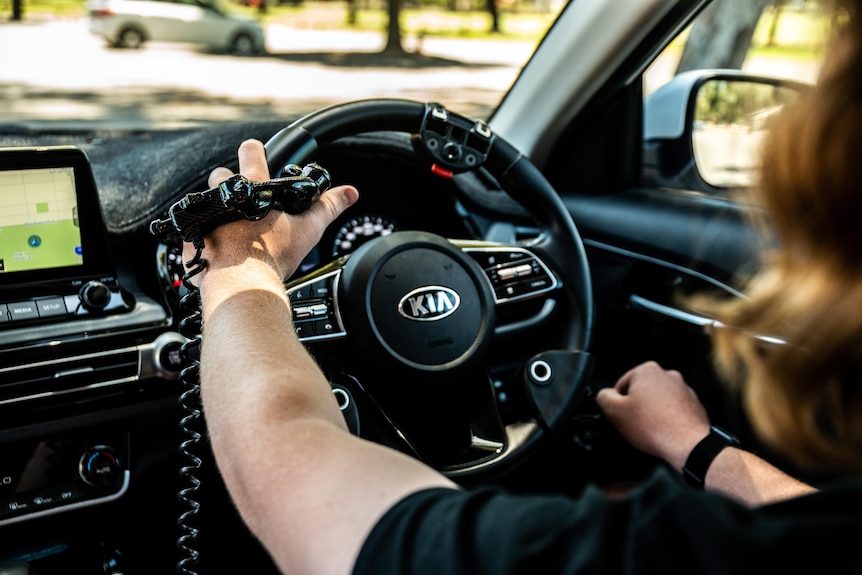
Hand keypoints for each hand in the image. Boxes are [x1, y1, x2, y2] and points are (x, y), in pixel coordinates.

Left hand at [182, 139, 357, 282]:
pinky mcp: (191, 237)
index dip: (254, 149)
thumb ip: (328, 208)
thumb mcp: (308, 230)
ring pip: (208, 203)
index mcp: (252, 188)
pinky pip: (196, 231)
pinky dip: (206, 237)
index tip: (256, 151)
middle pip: (221, 175)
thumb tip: (350, 193)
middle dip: (230, 184)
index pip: (250, 151)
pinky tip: (220, 249)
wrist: (240, 285)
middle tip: (245, 202)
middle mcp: (223, 196)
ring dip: (217, 211)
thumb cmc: (270, 257)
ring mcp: (204, 215)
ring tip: (232, 228)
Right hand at [595, 361, 710, 470]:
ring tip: (651, 430)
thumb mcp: (614, 411)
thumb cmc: (654, 427)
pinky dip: (667, 419)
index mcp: (647, 370)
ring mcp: (683, 389)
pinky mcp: (693, 404)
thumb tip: (605, 395)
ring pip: (657, 401)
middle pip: (640, 392)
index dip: (618, 403)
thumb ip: (603, 397)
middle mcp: (668, 375)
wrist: (688, 445)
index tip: (622, 416)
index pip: (621, 385)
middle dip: (636, 407)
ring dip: (652, 413)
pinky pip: (672, 410)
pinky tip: (664, 432)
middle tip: (635, 424)